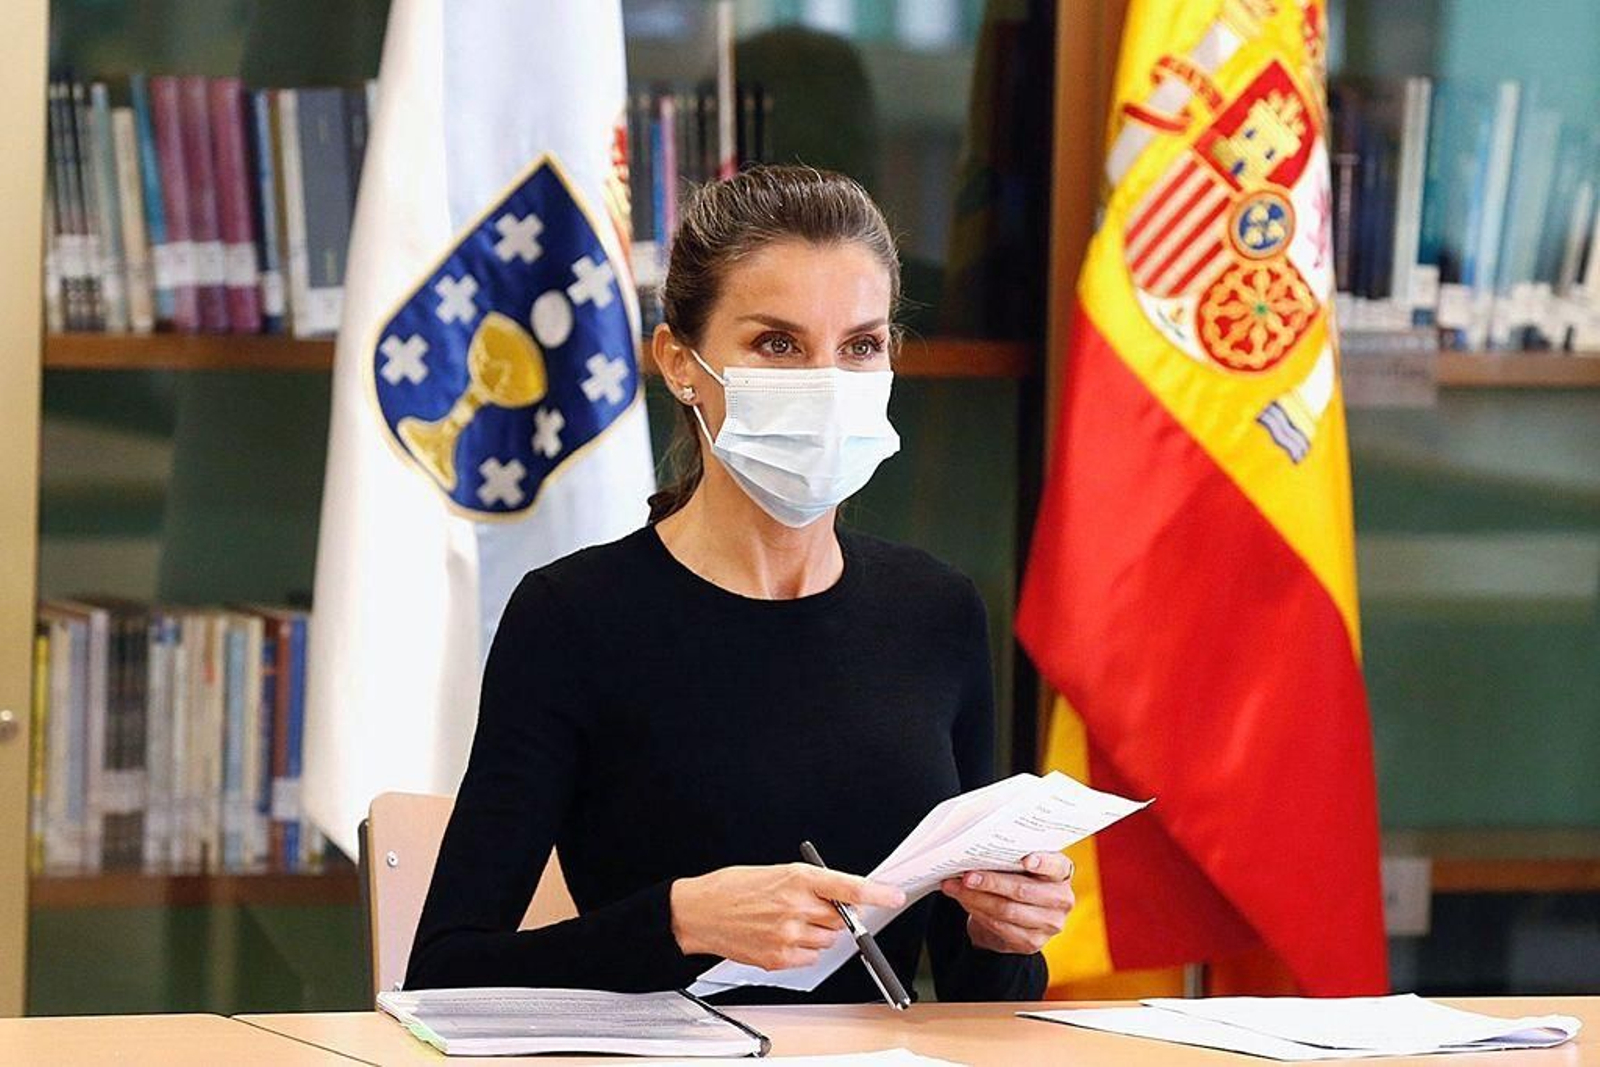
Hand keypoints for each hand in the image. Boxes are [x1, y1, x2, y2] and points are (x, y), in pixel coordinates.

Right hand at [670, 863, 905, 970]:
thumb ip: (810, 885)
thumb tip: (842, 898)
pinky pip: (811, 958)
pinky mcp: (780, 958)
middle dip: (835, 914)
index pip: (849, 887)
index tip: (894, 896)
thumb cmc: (734, 888)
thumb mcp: (775, 873)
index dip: (877, 893)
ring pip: (828, 941)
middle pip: (843, 918)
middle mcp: (796, 906)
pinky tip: (780, 936)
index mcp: (798, 878)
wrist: (700, 912)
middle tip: (811, 908)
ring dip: (818, 933)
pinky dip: (803, 950)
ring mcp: (789, 935)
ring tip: (787, 921)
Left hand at [939, 851, 1074, 953]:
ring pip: (1007, 910)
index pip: (1056, 865)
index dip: (1042, 862)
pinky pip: (1000, 926)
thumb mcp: (1018, 866)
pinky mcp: (1033, 942)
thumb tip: (973, 854)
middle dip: (991, 882)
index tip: (1026, 860)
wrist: (1014, 915)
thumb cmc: (1016, 879)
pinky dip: (978, 912)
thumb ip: (1007, 859)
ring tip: (955, 888)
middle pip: (1022, 890)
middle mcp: (1062, 899)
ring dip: (976, 899)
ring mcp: (1050, 924)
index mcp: (1062, 872)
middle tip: (967, 876)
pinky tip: (964, 902)